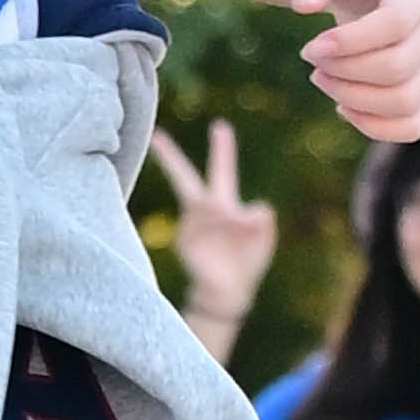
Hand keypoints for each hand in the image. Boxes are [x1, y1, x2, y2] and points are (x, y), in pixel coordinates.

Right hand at [146, 117, 276, 349]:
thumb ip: (262, 221)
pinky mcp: (186, 241)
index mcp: (224, 205)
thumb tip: (255, 208)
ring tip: (244, 232)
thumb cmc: (245, 264)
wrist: (226, 294)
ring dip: (233, 218)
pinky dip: (232, 234)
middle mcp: (204, 212)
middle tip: (157, 135)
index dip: (222, 149)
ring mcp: (191, 225)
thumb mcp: (262, 239)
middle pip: (185, 179)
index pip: (221, 171)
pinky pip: (214, 228)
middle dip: (171, 158)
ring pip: (217, 207)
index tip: (220, 126)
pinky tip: (237, 246)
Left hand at [288, 0, 419, 148]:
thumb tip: (303, 5)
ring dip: (352, 99)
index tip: (309, 48)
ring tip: (322, 79)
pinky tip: (343, 106)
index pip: (393, 25)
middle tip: (311, 59)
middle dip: (343, 71)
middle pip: (396, 68)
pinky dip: (372, 126)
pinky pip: (410, 127)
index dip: (348, 43)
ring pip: (403, 102)